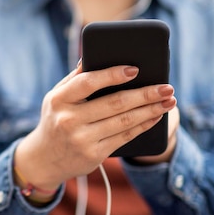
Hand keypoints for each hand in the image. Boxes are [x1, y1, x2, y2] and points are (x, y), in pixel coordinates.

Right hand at [14, 63, 175, 190]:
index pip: (87, 83)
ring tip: (169, 101)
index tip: (135, 69)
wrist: (44, 159)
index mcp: (59, 99)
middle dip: (145, 94)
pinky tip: (156, 116)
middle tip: (167, 87)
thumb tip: (92, 55)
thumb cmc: (55, 119)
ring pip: (124, 121)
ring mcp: (81, 139)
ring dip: (151, 110)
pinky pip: (124, 137)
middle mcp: (69, 119)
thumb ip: (74, 78)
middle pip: (114, 103)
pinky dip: (143, 126)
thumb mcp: (55, 97)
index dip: (112, 75)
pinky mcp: (94, 155)